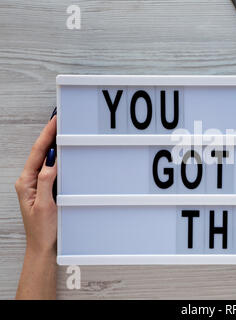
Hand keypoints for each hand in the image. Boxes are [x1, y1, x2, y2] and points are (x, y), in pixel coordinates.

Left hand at [15, 113, 56, 298]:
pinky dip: (60, 158)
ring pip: (47, 159)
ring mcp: (39, 184)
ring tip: (63, 130)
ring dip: (55, 144)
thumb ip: (46, 182)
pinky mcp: (47, 189)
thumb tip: (51, 161)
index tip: (55, 121)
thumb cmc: (43, 231)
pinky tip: (65, 152)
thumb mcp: (44, 205)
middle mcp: (30, 181)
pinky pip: (53, 169)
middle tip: (61, 119)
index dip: (47, 135)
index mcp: (26, 182)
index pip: (38, 153)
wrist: (44, 247)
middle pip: (41, 152)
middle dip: (50, 134)